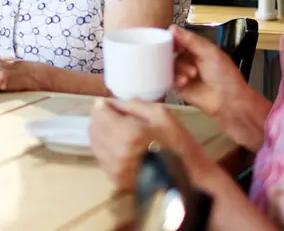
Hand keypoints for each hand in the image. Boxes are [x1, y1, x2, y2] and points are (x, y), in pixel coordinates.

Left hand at [89, 98, 219, 191]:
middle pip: (94, 127)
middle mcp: (117, 153)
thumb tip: (109, 103)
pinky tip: (119, 144)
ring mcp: (115, 169)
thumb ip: (133, 105)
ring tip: (117, 130)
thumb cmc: (178, 145)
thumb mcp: (161, 115)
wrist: (188, 179)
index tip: (109, 104)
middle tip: (114, 115)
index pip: (100, 114)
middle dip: (101, 118)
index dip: (103, 106)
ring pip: (94, 142)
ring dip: (102, 132)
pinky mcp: (115, 180)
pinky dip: (106, 147)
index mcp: (129, 135)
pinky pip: (100, 157)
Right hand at [171, 25, 249, 120]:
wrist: (229, 102)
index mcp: (198, 48)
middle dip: (175, 55)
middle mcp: (190, 59)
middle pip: (171, 51)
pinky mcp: (179, 86)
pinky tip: (184, 81)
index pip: (179, 38)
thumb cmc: (226, 78)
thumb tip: (173, 28)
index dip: (172, 38)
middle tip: (182, 58)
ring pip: (169, 64)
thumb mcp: (210, 53)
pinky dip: (174, 78)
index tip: (168, 39)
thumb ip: (191, 40)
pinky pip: (168, 78)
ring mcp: (184, 72)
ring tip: (191, 75)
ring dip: (179, 68)